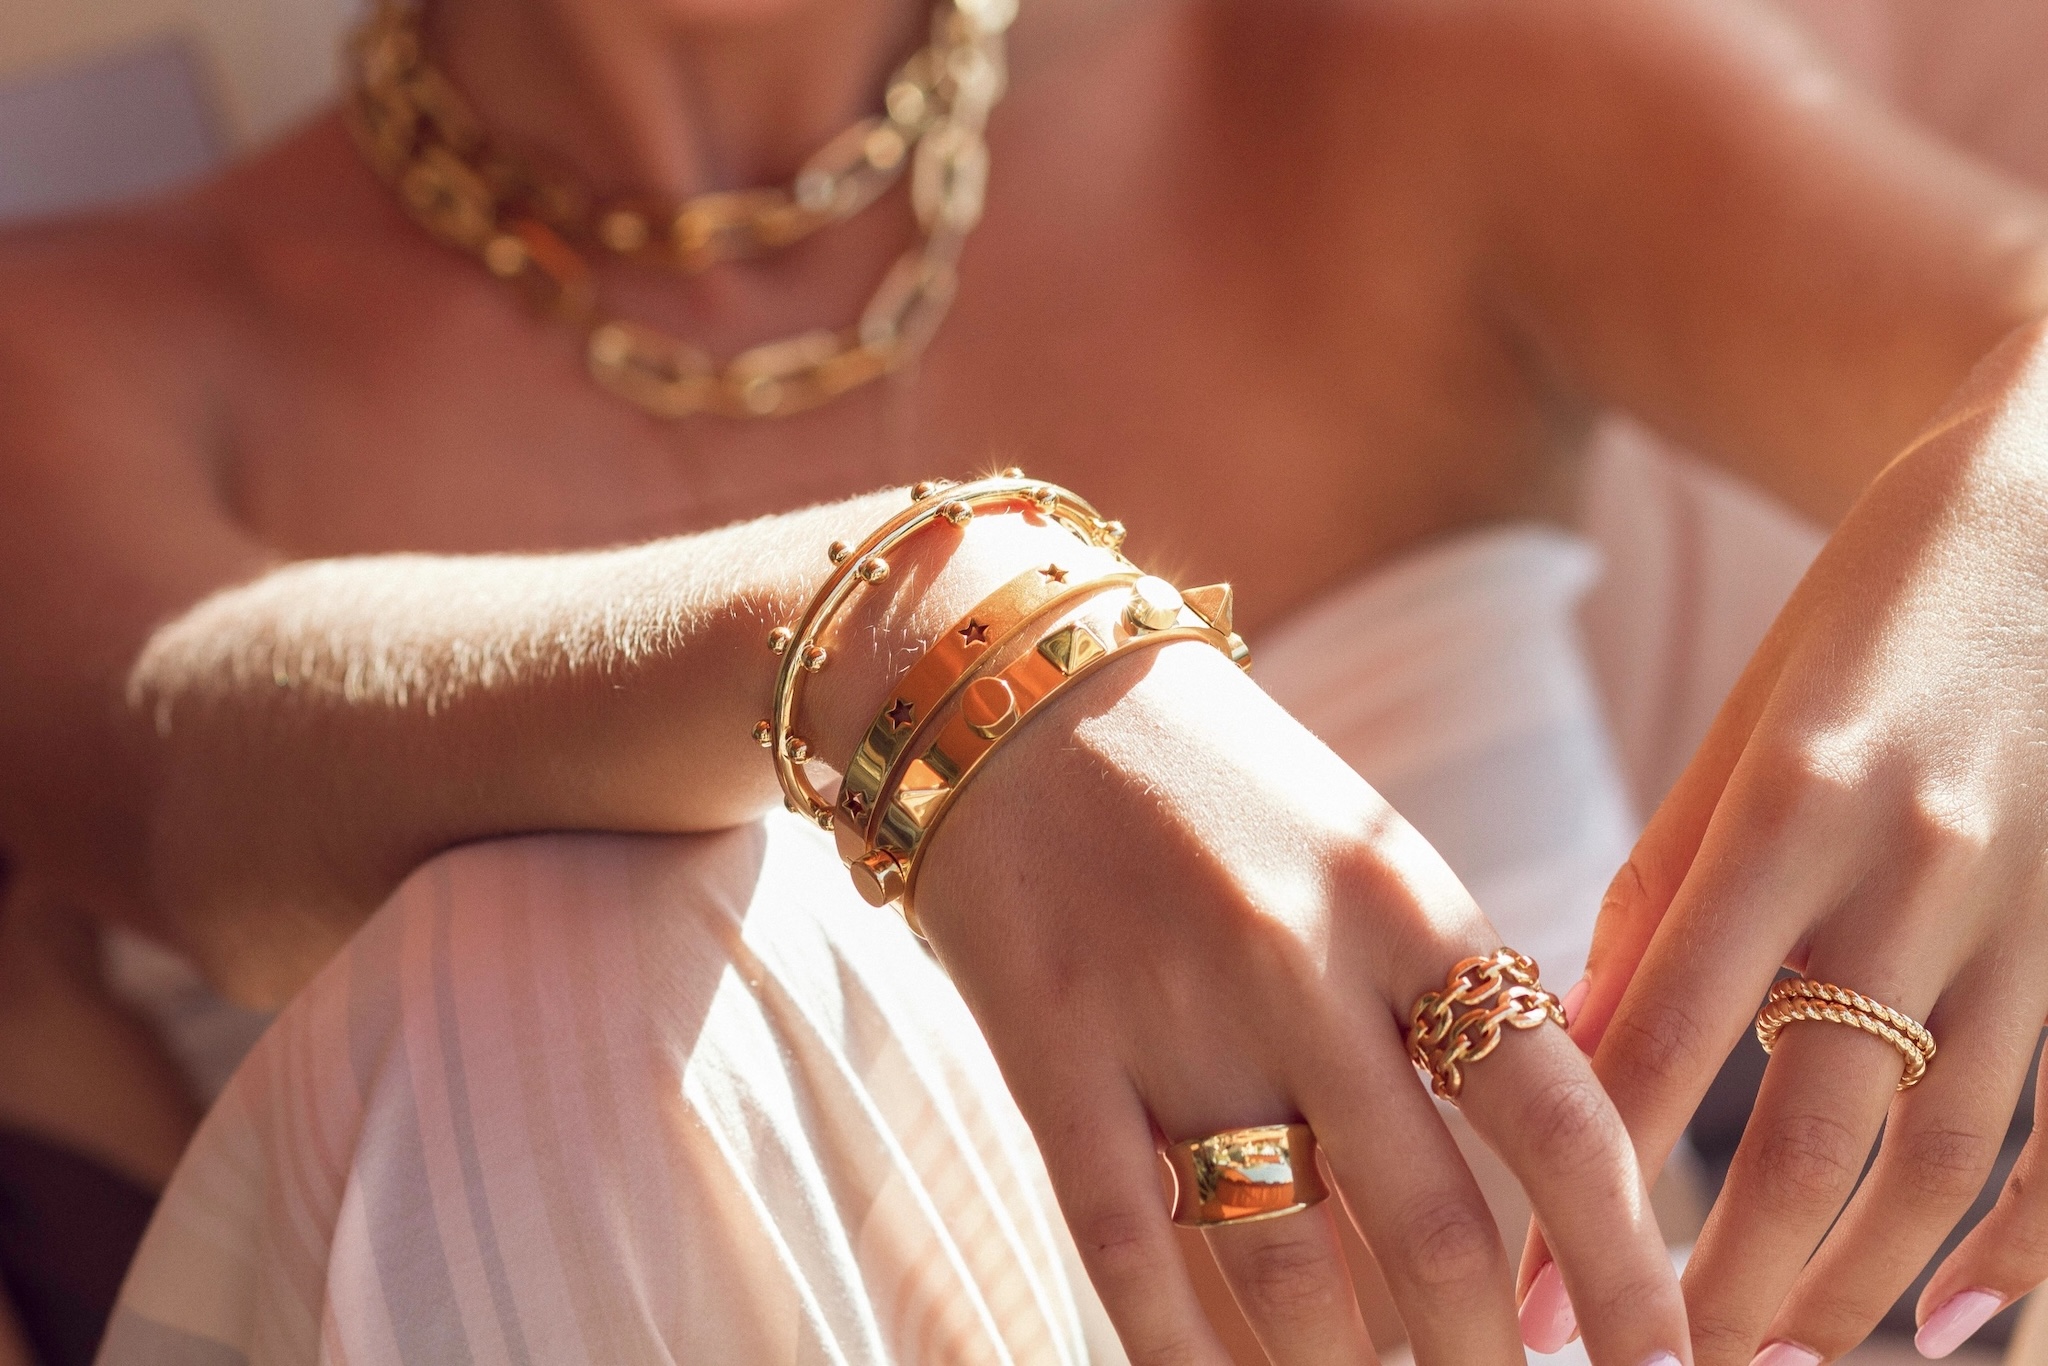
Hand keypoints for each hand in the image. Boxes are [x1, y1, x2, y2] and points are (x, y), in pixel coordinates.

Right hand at [912, 634, 1688, 1365]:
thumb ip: (1443, 983)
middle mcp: (1296, 963)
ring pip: (1284, 1265)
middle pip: (1428, 1226)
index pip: (1555, 1116)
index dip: (1628, 1263)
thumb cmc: (1213, 774)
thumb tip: (1548, 1150)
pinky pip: (1127, 1242)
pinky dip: (1181, 1352)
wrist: (1008, 683)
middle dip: (1488, 1360)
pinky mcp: (1049, 1048)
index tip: (1663, 1358)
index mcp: (1401, 899)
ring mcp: (1165, 1014)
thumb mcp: (1359, 843)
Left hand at [1535, 322, 2047, 1365]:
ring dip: (1851, 1281)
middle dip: (1722, 1275)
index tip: (1531, 1286)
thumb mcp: (1739, 734)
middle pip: (1810, 1133)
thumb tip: (1578, 1050)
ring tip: (1769, 1363)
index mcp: (1783, 809)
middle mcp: (1912, 872)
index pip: (1664, 1041)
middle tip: (1646, 1363)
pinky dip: (2025, 1243)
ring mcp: (2033, 911)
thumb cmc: (1864, 629)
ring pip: (1942, 1153)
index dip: (1592, 1184)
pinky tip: (1958, 1331)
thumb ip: (1665, 896)